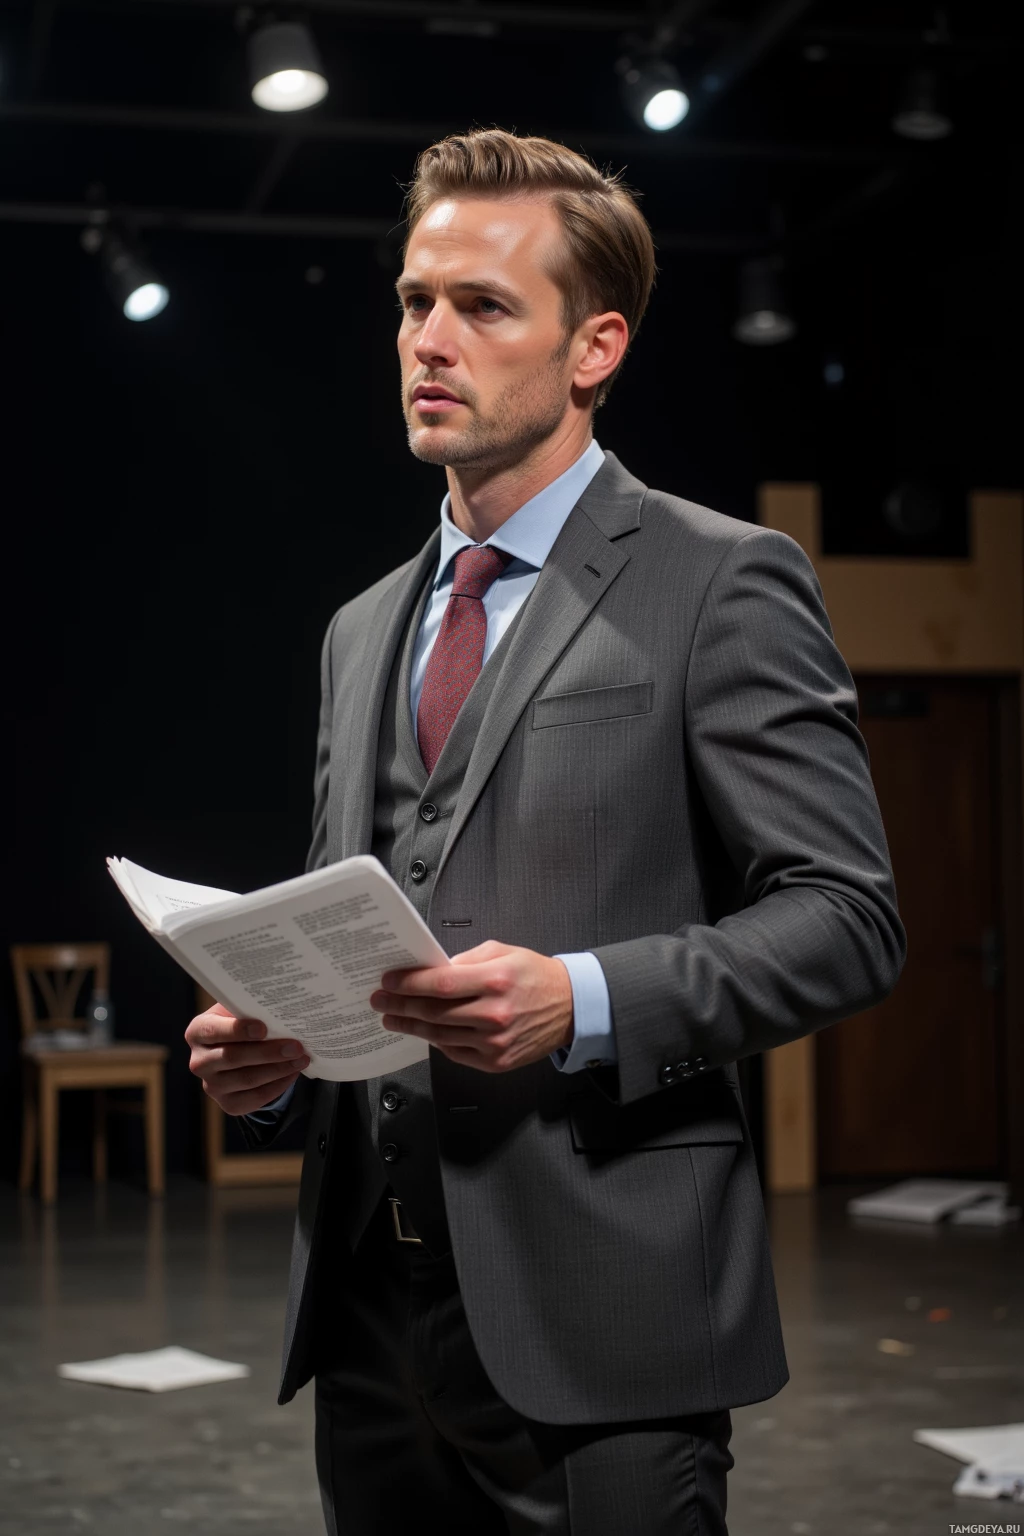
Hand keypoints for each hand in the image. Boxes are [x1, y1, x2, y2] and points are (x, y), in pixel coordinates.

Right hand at [185, 1002, 309, 1115]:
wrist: (237, 1051)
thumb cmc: (240, 1024)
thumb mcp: (238, 1011)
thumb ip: (250, 1008)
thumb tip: (279, 1006)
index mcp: (198, 1032)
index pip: (213, 1031)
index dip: (237, 1030)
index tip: (263, 1028)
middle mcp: (199, 1061)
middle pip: (232, 1057)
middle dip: (267, 1052)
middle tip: (295, 1046)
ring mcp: (212, 1086)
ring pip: (247, 1079)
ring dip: (278, 1069)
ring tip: (301, 1059)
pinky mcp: (228, 1104)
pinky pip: (255, 1097)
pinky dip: (278, 1085)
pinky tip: (293, 1072)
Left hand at [369, 940, 573, 1073]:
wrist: (570, 1007)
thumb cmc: (535, 976)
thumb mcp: (503, 953)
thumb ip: (466, 961)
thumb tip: (431, 970)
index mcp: (496, 980)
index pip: (440, 983)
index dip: (409, 983)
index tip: (389, 981)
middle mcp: (494, 1013)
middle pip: (434, 1012)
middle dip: (400, 1005)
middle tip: (379, 1000)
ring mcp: (495, 1042)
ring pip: (439, 1035)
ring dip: (411, 1026)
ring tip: (392, 1018)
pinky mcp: (496, 1062)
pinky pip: (455, 1052)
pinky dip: (435, 1041)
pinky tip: (423, 1031)